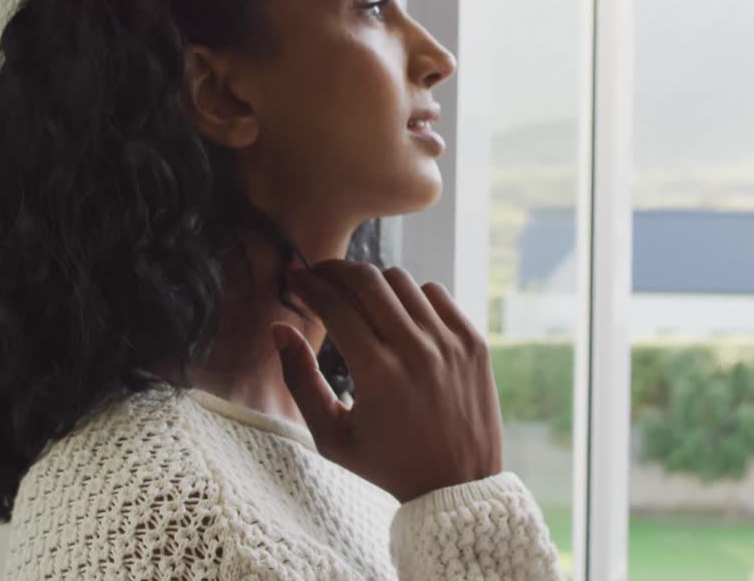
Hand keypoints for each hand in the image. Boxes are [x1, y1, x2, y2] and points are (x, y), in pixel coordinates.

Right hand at [272, 260, 504, 502]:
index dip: (308, 284)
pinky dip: (411, 297)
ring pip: (402, 281)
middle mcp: (417, 352)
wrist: (458, 484)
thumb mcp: (331, 436)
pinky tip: (398, 315)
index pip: (335, 305)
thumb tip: (278, 329)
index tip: (294, 277)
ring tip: (357, 299)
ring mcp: (451, 344)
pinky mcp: (474, 342)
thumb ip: (299, 381)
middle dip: (336, 269)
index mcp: (378, 375)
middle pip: (368, 280)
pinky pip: (436, 294)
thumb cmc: (387, 464)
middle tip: (320, 274)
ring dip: (372, 283)